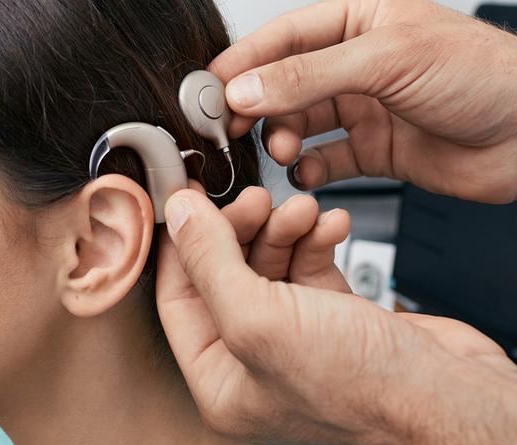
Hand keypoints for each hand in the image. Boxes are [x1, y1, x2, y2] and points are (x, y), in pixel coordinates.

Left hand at [156, 188, 516, 444]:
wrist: (451, 397)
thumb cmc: (363, 387)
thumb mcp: (261, 319)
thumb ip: (210, 263)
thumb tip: (179, 215)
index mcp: (220, 379)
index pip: (178, 298)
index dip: (183, 246)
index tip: (189, 201)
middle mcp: (252, 361)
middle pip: (225, 274)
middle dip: (242, 229)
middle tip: (256, 198)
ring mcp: (295, 338)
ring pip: (270, 265)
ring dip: (284, 229)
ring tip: (302, 209)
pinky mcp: (334, 318)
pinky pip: (310, 266)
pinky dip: (317, 240)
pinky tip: (331, 225)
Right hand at [208, 0, 516, 203]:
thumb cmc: (483, 76)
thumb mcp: (386, 60)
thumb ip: (309, 75)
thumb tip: (245, 86)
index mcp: (359, 21)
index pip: (283, 37)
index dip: (242, 62)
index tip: (208, 90)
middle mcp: (356, 64)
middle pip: (283, 84)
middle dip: (257, 107)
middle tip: (233, 128)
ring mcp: (364, 109)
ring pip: (300, 124)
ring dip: (284, 139)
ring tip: (286, 151)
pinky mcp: (374, 150)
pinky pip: (327, 161)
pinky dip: (312, 171)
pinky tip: (311, 175)